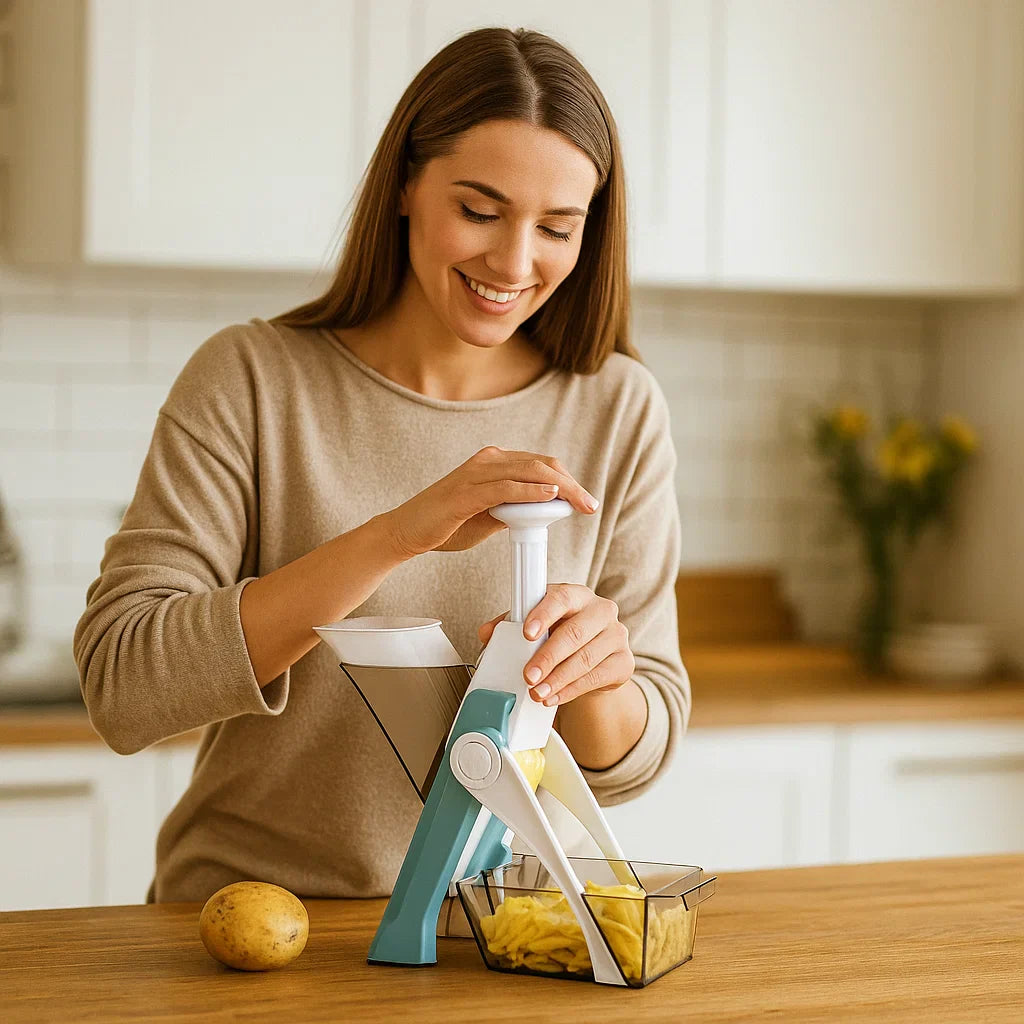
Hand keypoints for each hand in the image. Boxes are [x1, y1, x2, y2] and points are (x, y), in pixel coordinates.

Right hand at [380, 447, 597, 558]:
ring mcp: (475, 473)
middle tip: (591, 504)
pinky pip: (505, 488)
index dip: (568, 480)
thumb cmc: (446, 524)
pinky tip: (550, 496)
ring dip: (560, 488)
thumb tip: (546, 511)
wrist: (407, 532)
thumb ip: (515, 510)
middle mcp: (487, 461)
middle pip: (540, 464)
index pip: (540, 464)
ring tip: (581, 503)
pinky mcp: (465, 492)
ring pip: (528, 472)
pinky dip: (531, 491)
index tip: (585, 501)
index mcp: (494, 463)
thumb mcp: (489, 516)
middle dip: (571, 484)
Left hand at [477, 584, 634, 705]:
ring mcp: (616, 636)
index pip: (561, 598)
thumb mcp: (538, 626)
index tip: (526, 633)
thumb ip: (511, 625)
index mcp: (578, 595)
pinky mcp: (624, 662)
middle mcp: (601, 611)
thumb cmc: (563, 635)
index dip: (543, 615)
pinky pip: (596, 678)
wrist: (596, 660)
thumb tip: (487, 632)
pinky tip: (554, 697)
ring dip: (557, 679)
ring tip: (537, 692)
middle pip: (574, 633)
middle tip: (528, 676)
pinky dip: (571, 690)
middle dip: (547, 658)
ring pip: (585, 658)